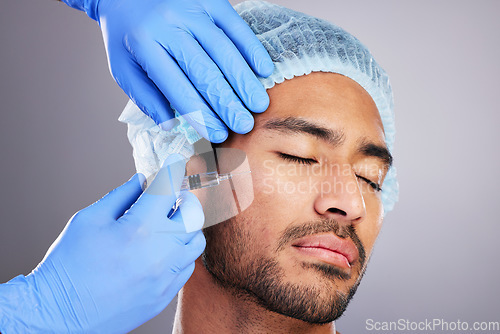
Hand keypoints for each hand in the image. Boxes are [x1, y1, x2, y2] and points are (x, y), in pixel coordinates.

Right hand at [0, 154, 205, 332]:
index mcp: (140, 227)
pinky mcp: (164, 295)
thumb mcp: (88, 220)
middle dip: (184, 199)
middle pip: (193, 215)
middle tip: (171, 197)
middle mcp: (161, 252)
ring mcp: (166, 277)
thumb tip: (142, 179)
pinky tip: (163, 250)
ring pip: (196, 242)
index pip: (168, 188)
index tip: (176, 162)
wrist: (59, 313)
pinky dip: (181, 252)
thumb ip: (121, 195)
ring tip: (168, 224)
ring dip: (187, 227)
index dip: (174, 170)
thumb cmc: (69, 264)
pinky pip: (187, 267)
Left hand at [62, 0, 273, 142]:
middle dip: (227, 103)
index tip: (218, 135)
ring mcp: (191, 9)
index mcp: (144, 45)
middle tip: (244, 125)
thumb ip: (145, 96)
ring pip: (223, 50)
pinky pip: (235, 26)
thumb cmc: (126, 33)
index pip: (178, 88)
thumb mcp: (123, 67)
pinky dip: (251, 48)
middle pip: (205, 71)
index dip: (201, 115)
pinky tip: (263, 70)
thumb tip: (170, 124)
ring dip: (243, 81)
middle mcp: (169, 26)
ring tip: (258, 105)